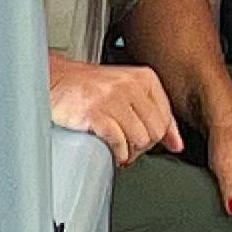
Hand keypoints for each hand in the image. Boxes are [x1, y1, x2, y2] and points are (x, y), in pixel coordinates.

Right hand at [48, 55, 181, 165]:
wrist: (54, 81)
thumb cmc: (88, 88)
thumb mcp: (128, 92)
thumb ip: (156, 114)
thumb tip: (177, 144)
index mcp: (144, 78)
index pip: (166, 118)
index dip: (156, 137)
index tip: (144, 142)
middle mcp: (131, 85)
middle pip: (155, 132)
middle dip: (143, 147)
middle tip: (128, 148)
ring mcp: (112, 98)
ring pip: (140, 140)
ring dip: (129, 153)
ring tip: (118, 149)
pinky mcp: (95, 113)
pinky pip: (119, 143)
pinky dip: (117, 153)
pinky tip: (110, 150)